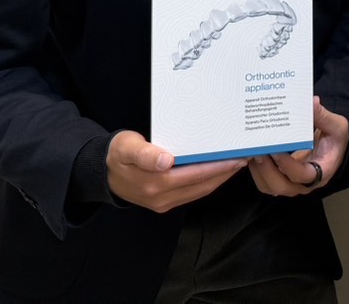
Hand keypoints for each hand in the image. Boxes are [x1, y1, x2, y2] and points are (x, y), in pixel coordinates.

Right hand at [106, 130, 244, 212]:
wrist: (102, 172)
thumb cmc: (118, 154)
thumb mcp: (126, 147)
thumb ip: (144, 154)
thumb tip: (166, 161)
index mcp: (153, 182)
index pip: (195, 174)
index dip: (218, 166)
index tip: (236, 155)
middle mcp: (160, 196)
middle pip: (202, 184)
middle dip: (225, 171)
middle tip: (246, 155)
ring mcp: (163, 202)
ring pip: (200, 190)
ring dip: (220, 177)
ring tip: (238, 162)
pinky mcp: (165, 203)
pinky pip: (193, 192)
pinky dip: (209, 181)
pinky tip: (219, 170)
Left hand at [249, 97, 348, 196]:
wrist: (332, 149)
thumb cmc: (334, 141)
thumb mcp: (336, 127)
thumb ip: (324, 116)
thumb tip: (312, 103)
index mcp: (320, 172)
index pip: (300, 175)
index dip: (286, 165)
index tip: (276, 150)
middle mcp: (303, 184)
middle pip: (280, 186)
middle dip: (265, 170)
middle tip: (258, 151)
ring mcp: (290, 183)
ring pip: (268, 186)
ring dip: (258, 171)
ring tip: (252, 152)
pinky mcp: (280, 179)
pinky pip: (264, 181)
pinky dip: (256, 170)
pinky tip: (252, 153)